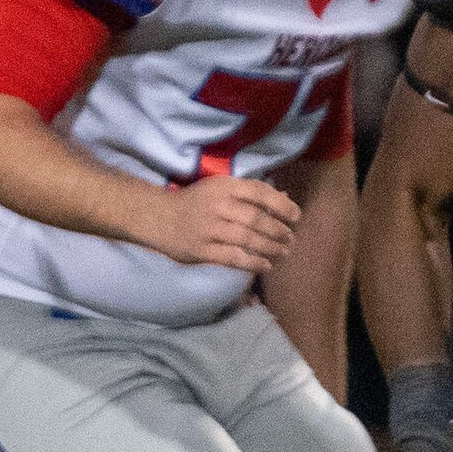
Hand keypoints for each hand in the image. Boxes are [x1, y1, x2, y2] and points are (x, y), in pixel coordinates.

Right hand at [143, 176, 301, 272]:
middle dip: (279, 231)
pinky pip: (233, 258)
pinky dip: (253, 262)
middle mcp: (217, 206)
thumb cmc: (196, 201)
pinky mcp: (201, 250)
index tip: (296, 217)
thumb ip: (250, 194)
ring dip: (271, 247)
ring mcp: (208, 229)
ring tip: (283, 251)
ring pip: (248, 239)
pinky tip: (266, 265)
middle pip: (257, 219)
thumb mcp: (220, 189)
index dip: (282, 206)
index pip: (260, 193)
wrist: (155, 216)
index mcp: (223, 186)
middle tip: (290, 238)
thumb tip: (286, 199)